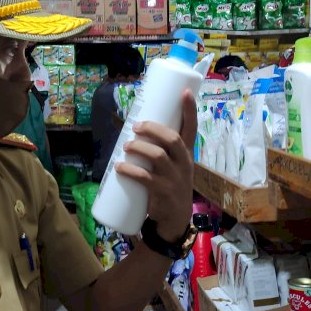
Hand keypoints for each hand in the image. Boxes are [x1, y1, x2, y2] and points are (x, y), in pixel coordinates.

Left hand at [115, 90, 196, 242]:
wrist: (175, 217)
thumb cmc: (169, 184)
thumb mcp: (173, 165)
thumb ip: (159, 148)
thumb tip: (133, 129)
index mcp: (187, 153)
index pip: (191, 127)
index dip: (189, 109)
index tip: (184, 92)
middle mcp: (184, 163)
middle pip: (172, 139)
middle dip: (153, 129)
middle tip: (136, 126)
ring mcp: (175, 178)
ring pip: (158, 156)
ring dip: (139, 148)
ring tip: (126, 146)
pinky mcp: (163, 192)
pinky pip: (145, 178)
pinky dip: (129, 171)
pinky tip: (119, 167)